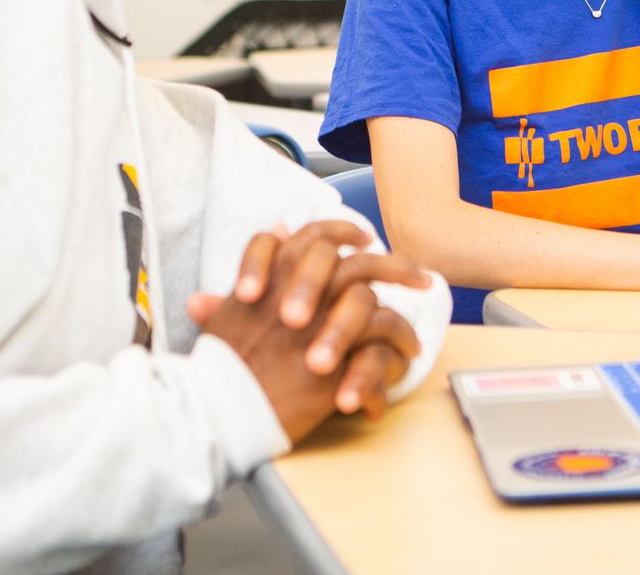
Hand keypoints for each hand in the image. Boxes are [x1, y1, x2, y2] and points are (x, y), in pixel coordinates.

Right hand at [191, 222, 434, 424]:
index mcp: (274, 274)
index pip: (315, 236)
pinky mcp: (336, 354)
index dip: (343, 231)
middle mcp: (301, 289)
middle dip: (393, 265)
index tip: (363, 238)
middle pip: (357, 262)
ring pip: (373, 299)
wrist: (222, 410)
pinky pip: (381, 337)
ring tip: (414, 335)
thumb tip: (277, 228)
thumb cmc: (220, 365)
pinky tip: (408, 353)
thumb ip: (256, 269)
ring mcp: (320, 319)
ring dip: (399, 317)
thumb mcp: (229, 309)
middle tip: (419, 277)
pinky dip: (398, 342)